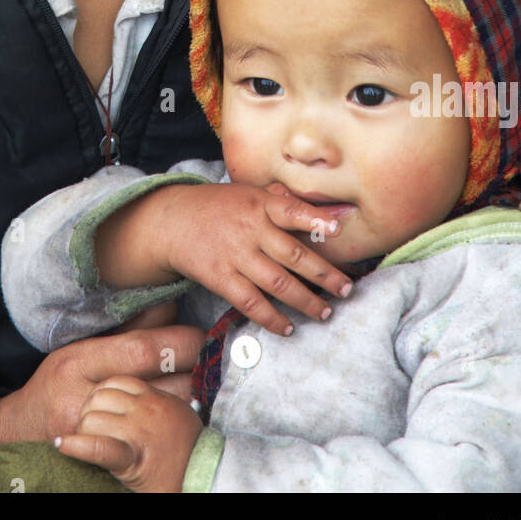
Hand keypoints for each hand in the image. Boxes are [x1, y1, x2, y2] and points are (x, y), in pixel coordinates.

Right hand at [0, 323, 206, 452]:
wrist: (16, 432)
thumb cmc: (57, 383)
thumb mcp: (83, 347)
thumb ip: (128, 328)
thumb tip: (171, 304)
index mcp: (80, 360)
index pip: (144, 349)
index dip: (182, 342)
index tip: (202, 337)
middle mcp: (85, 396)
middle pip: (158, 384)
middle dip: (195, 372)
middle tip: (215, 362)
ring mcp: (93, 432)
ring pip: (161, 413)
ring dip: (191, 400)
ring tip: (206, 387)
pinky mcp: (101, 455)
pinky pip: (151, 438)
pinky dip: (173, 425)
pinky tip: (185, 417)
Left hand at [54, 376, 202, 491]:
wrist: (203, 477)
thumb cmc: (188, 448)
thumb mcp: (176, 412)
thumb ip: (155, 398)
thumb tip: (135, 390)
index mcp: (155, 396)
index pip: (116, 381)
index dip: (101, 393)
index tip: (98, 407)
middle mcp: (146, 409)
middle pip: (100, 396)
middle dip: (88, 411)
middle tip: (89, 427)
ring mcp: (139, 432)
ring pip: (94, 418)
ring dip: (83, 430)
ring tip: (84, 441)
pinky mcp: (132, 459)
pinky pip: (99, 447)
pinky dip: (77, 446)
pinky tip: (64, 444)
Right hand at [150, 180, 353, 335]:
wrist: (173, 221)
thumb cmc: (220, 206)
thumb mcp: (248, 192)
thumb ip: (282, 200)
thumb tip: (323, 209)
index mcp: (259, 204)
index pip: (291, 210)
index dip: (314, 220)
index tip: (336, 229)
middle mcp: (250, 229)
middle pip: (293, 255)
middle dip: (325, 275)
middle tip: (347, 289)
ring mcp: (235, 255)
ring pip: (277, 283)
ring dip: (305, 301)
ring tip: (325, 312)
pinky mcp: (220, 278)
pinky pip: (250, 302)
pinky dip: (271, 318)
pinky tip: (288, 327)